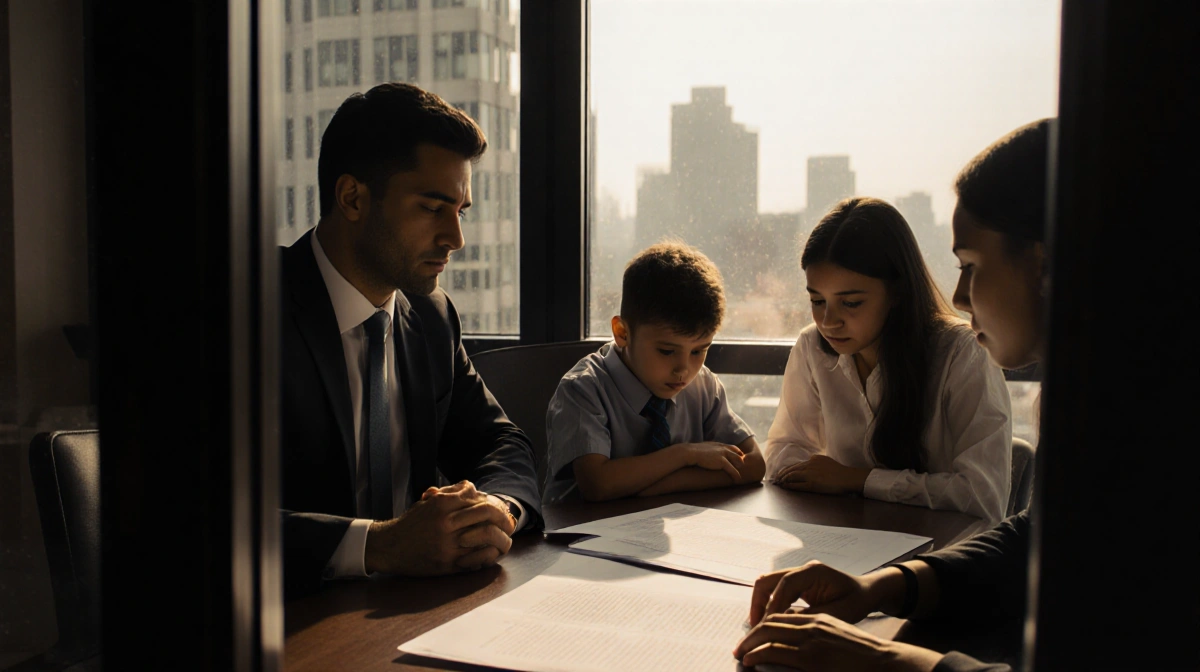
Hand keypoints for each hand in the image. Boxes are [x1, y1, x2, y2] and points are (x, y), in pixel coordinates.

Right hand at [365, 481, 513, 574]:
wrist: (389, 547)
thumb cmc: (412, 523)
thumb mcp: (429, 502)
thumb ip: (451, 493)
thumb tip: (474, 488)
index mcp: (442, 505)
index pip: (480, 499)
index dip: (495, 504)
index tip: (502, 510)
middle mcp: (446, 523)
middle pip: (488, 514)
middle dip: (505, 518)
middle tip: (511, 524)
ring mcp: (448, 544)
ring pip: (487, 536)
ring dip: (502, 538)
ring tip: (506, 541)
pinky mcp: (448, 564)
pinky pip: (478, 558)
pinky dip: (490, 555)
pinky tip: (493, 554)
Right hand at [680, 442, 744, 481]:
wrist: (690, 453)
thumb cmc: (693, 452)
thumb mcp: (704, 448)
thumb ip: (709, 450)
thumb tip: (708, 454)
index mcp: (719, 444)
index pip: (733, 448)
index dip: (738, 454)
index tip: (740, 459)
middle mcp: (723, 448)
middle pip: (738, 454)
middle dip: (742, 461)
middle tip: (744, 468)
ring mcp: (724, 454)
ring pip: (738, 462)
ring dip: (741, 469)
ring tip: (742, 475)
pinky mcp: (722, 462)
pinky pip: (733, 470)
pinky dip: (736, 475)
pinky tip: (737, 480)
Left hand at [734, 612, 942, 671]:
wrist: (885, 662)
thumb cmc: (862, 655)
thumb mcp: (836, 637)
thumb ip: (816, 637)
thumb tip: (794, 648)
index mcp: (818, 619)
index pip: (781, 616)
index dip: (763, 625)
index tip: (752, 637)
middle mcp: (812, 624)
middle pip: (770, 622)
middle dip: (751, 634)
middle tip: (739, 647)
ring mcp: (811, 640)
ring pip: (769, 634)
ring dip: (750, 643)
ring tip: (741, 654)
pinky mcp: (811, 659)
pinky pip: (776, 652)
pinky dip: (758, 654)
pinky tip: (750, 660)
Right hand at [750, 561, 881, 626]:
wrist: (867, 592)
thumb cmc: (857, 601)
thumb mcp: (837, 613)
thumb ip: (810, 616)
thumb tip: (783, 624)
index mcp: (814, 571)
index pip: (784, 584)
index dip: (772, 604)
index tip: (765, 625)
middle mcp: (803, 569)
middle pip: (768, 580)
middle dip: (759, 603)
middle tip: (754, 626)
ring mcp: (799, 574)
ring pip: (769, 585)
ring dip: (761, 604)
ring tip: (758, 626)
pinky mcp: (798, 583)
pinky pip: (776, 591)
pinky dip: (770, 605)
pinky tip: (769, 622)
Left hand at [775, 455, 869, 494]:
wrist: (849, 478)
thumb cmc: (840, 472)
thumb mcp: (827, 461)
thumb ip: (817, 462)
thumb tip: (810, 462)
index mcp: (814, 459)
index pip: (797, 464)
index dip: (788, 469)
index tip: (782, 472)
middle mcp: (811, 464)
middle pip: (792, 469)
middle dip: (783, 474)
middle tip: (776, 478)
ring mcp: (811, 474)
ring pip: (792, 476)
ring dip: (784, 480)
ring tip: (779, 483)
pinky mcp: (812, 484)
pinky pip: (797, 485)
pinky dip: (790, 486)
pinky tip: (785, 487)